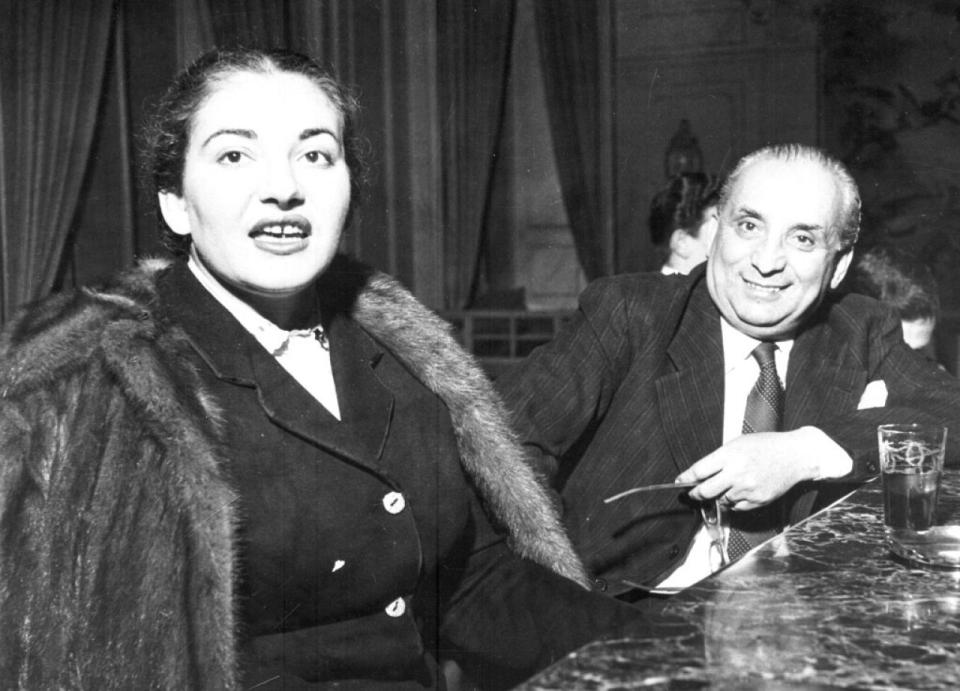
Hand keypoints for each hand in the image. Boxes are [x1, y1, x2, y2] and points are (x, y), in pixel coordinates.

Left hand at [675, 429, 825, 510]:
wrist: (795, 456)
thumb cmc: (766, 446)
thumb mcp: (738, 443)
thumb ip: (719, 458)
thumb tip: (699, 474)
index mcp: (730, 455)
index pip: (699, 471)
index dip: (686, 478)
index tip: (680, 482)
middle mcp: (737, 473)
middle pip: (705, 491)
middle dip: (695, 493)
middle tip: (693, 493)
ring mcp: (748, 489)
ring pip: (722, 500)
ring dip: (720, 495)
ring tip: (730, 484)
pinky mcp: (758, 500)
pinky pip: (737, 507)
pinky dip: (735, 501)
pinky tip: (743, 490)